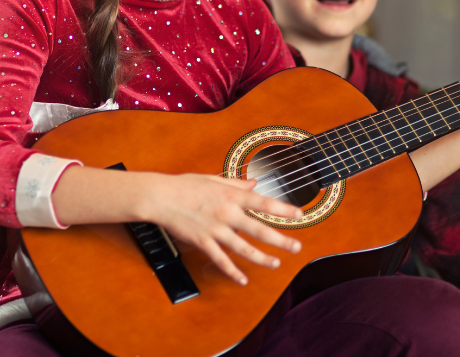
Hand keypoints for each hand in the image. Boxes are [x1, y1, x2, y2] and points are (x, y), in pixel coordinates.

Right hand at [141, 173, 302, 285]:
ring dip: (262, 258)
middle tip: (296, 247)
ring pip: (243, 248)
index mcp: (231, 196)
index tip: (299, 215)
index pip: (263, 203)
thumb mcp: (213, 180)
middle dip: (280, 240)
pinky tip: (243, 279)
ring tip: (276, 263)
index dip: (283, 210)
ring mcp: (215, 229)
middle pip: (259, 230)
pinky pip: (221, 260)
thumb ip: (236, 184)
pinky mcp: (202, 242)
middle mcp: (226, 213)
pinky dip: (232, 272)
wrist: (160, 197)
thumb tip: (255, 184)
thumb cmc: (185, 185)